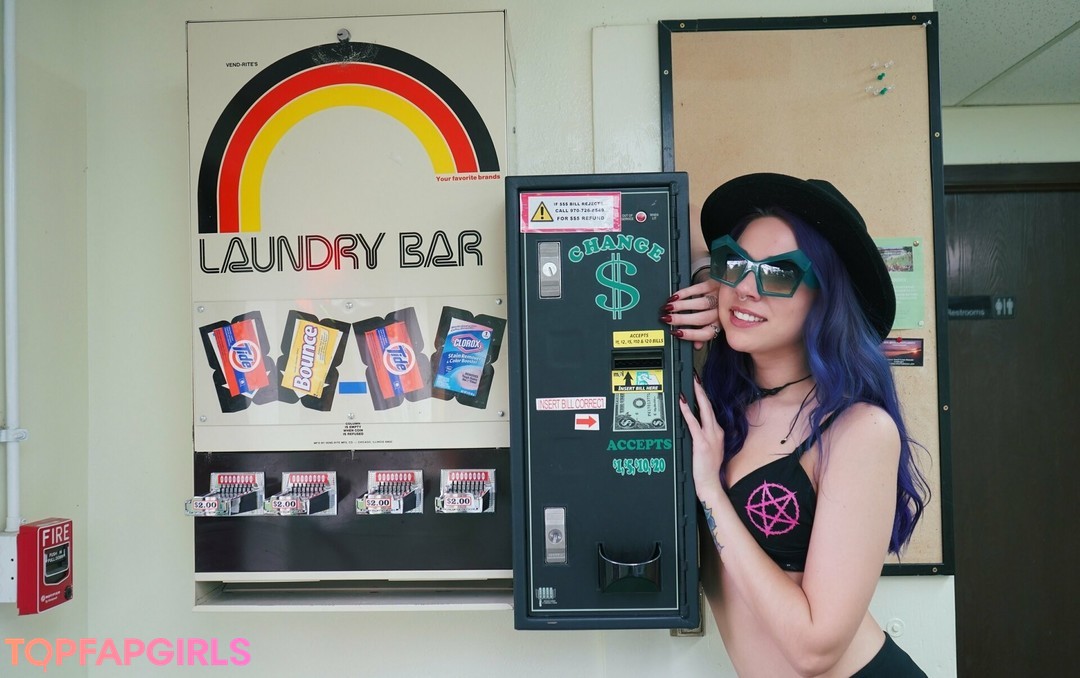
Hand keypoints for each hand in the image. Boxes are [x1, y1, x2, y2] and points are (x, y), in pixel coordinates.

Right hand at [662, 278, 721, 349]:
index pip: (706, 333)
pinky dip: (685, 293)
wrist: (732, 284)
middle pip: (701, 318)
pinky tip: (676, 296)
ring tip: (669, 307)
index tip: (677, 333)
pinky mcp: (714, 284)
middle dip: (682, 319)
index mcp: (720, 323)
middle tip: (668, 319)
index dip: (691, 335)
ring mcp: (718, 297)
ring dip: (682, 306)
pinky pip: (699, 289)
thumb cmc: (723, 306)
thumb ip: (706, 334)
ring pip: (700, 304)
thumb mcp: (717, 322)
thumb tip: (696, 346)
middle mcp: (721, 311)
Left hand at [679, 374, 725, 498]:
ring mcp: (710, 437)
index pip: (710, 411)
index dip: (704, 397)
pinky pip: (694, 424)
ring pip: (704, 411)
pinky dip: (687, 412)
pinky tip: (682, 403)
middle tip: (695, 377)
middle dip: (701, 390)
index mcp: (718, 433)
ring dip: (697, 396)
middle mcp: (716, 432)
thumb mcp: (710, 449)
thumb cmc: (708, 469)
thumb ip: (704, 436)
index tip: (699, 385)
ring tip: (691, 384)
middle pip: (709, 406)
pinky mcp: (702, 444)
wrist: (711, 485)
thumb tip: (694, 424)